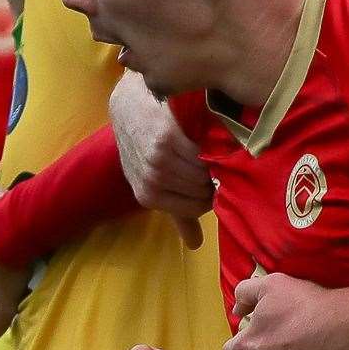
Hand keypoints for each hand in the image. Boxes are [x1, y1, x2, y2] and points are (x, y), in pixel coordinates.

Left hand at [110, 71, 210, 248]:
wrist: (130, 105)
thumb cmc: (144, 144)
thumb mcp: (156, 181)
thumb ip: (179, 214)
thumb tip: (195, 244)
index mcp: (149, 196)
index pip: (197, 209)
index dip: (210, 197)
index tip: (214, 181)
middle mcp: (152, 182)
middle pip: (202, 191)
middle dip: (214, 180)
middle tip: (218, 163)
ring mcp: (157, 160)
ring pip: (202, 172)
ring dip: (214, 164)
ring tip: (215, 152)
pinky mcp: (165, 137)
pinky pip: (199, 153)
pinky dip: (209, 148)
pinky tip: (210, 139)